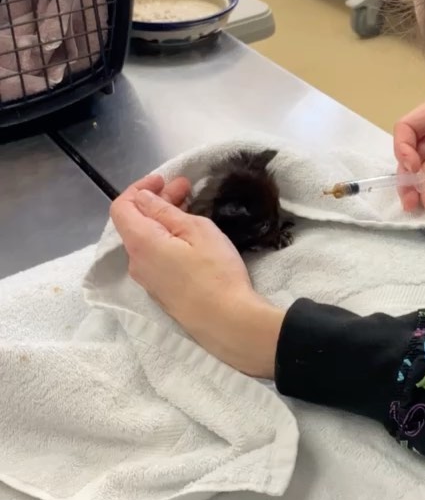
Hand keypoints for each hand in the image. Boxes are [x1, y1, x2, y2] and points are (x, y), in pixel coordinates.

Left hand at [109, 175, 283, 377]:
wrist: (227, 320)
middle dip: (157, 200)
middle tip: (187, 187)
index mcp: (141, 242)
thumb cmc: (215, 270)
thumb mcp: (196, 230)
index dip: (139, 188)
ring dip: (164, 218)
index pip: (122, 207)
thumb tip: (142, 198)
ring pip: (147, 239)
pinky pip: (155, 255)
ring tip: (191, 207)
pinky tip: (189, 235)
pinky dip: (167, 237)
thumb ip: (164, 211)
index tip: (164, 180)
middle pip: (136, 222)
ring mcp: (147, 279)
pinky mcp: (161, 290)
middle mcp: (136, 261)